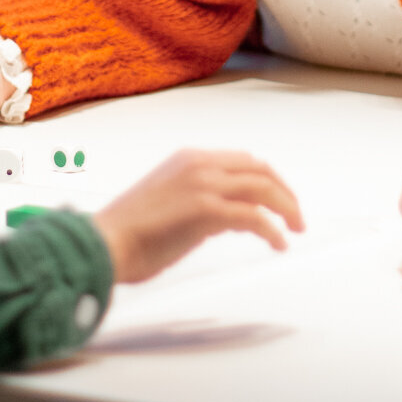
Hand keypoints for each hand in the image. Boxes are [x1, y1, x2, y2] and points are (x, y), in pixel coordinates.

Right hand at [93, 150, 304, 282]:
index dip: (268, 180)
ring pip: (262, 187)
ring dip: (286, 208)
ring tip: (296, 230)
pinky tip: (279, 244)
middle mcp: (199, 163)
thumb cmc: (130, 232)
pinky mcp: (205, 210)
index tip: (280, 201)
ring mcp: (203, 184)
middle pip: (259, 169)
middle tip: (297, 217)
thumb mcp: (170, 202)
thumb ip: (199, 199)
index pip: (243, 160)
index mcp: (189, 158)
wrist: (105, 242)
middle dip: (284, 191)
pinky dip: (272, 230)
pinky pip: (253, 216)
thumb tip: (230, 216)